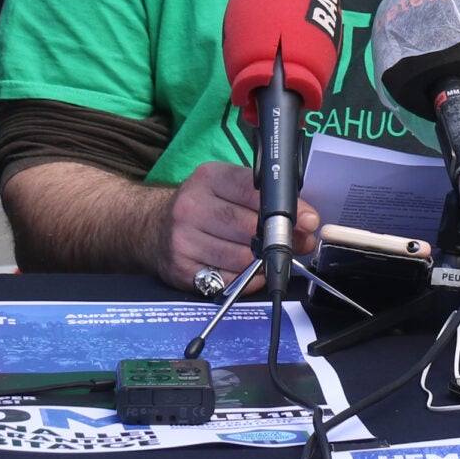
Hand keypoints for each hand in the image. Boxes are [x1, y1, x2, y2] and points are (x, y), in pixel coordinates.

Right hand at [152, 161, 316, 295]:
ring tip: (273, 257)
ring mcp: (183, 239)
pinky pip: (227, 280)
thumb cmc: (202, 206)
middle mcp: (191, 206)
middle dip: (279, 238)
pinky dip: (247, 279)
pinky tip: (250, 271)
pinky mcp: (182, 268)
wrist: (151, 228)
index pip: (252, 190)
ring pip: (240, 257)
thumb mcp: (224, 187)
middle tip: (298, 243)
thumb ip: (261, 197)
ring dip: (263, 261)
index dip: (284, 208)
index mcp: (207, 178)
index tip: (308, 219)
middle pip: (248, 227)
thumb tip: (304, 220)